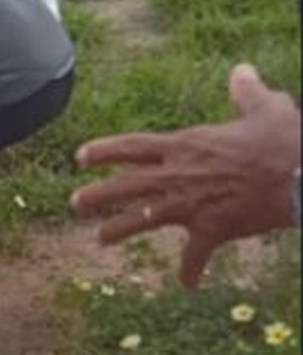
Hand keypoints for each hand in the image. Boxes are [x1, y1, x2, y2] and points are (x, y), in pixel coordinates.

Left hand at [71, 63, 300, 287]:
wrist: (302, 176)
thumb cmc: (286, 140)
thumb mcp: (267, 107)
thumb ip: (247, 91)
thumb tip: (242, 70)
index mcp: (185, 144)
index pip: (132, 146)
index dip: (103, 151)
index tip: (79, 157)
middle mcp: (179, 174)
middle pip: (126, 185)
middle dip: (97, 195)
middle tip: (74, 203)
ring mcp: (191, 204)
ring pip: (144, 219)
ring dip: (119, 229)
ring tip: (99, 239)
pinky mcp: (212, 229)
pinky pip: (196, 255)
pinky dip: (192, 270)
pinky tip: (187, 283)